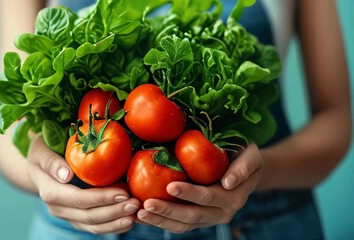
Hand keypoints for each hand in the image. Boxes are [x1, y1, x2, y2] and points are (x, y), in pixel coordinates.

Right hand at [27, 136, 140, 233]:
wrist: (38, 165)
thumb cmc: (43, 150)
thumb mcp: (41, 150)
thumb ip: (51, 162)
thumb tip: (66, 175)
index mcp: (49, 191)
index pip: (78, 199)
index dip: (101, 198)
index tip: (123, 192)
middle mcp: (57, 208)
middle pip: (88, 216)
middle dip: (114, 211)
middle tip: (135, 203)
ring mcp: (67, 216)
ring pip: (93, 226)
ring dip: (116, 222)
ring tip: (135, 214)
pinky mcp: (75, 218)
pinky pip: (94, 227)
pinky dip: (112, 226)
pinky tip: (129, 220)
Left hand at [136, 144, 262, 232]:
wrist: (245, 169)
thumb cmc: (244, 154)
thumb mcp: (250, 156)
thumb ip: (243, 167)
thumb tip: (228, 182)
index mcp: (234, 197)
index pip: (209, 196)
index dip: (190, 193)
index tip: (170, 186)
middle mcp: (222, 212)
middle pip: (192, 215)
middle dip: (168, 210)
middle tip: (146, 204)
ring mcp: (209, 218)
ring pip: (183, 225)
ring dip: (160, 221)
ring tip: (139, 214)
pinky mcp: (198, 220)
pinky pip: (178, 224)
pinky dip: (159, 221)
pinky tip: (141, 216)